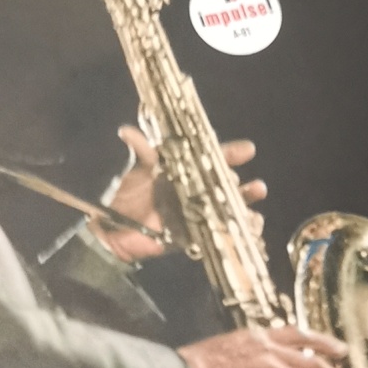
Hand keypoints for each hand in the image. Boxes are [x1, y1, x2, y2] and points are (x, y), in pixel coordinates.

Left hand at [95, 125, 265, 262]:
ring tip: (256, 214)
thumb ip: (139, 152)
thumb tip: (127, 130)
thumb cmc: (122, 196)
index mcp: (184, 171)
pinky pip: (220, 235)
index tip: (249, 150)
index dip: (231, 153)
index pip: (211, 158)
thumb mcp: (134, 171)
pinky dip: (236, 234)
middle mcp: (194, 190)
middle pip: (225, 186)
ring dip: (245, 209)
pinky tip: (250, 231)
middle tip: (254, 188)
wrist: (111, 232)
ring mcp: (196, 214)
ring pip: (228, 209)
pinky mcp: (193, 236)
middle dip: (242, 187)